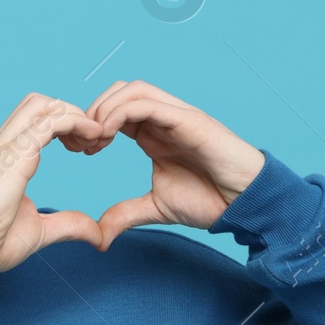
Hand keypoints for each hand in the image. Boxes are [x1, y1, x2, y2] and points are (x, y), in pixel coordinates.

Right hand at [0, 93, 106, 271]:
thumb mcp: (40, 232)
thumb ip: (68, 225)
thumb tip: (97, 235)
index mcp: (4, 158)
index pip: (34, 120)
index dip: (64, 125)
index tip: (84, 148)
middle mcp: (2, 145)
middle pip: (39, 104)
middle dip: (71, 113)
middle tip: (93, 141)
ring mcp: (5, 146)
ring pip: (43, 104)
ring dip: (75, 115)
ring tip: (95, 138)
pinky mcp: (14, 154)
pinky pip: (50, 120)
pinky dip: (75, 122)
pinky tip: (91, 137)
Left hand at [81, 80, 266, 251]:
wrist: (244, 204)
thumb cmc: (210, 200)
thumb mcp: (156, 208)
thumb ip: (126, 214)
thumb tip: (99, 235)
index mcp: (152, 134)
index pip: (114, 110)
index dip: (92, 125)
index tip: (80, 151)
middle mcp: (162, 119)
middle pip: (119, 92)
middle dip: (93, 111)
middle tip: (83, 143)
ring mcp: (176, 116)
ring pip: (132, 90)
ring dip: (105, 108)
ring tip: (96, 138)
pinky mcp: (187, 119)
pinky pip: (147, 102)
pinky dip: (121, 112)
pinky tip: (109, 135)